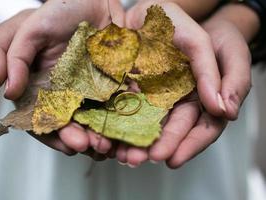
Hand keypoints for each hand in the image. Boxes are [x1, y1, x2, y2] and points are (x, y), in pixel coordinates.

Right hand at [0, 0, 124, 156]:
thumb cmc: (55, 12)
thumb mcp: (24, 30)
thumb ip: (10, 57)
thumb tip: (0, 88)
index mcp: (42, 87)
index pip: (44, 120)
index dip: (54, 136)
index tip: (67, 146)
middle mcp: (68, 93)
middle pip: (73, 123)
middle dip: (81, 137)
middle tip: (89, 145)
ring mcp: (92, 90)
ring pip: (96, 118)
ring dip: (102, 134)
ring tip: (108, 143)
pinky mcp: (114, 82)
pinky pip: (119, 102)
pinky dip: (122, 116)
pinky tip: (126, 127)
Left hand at [114, 2, 251, 167]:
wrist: (167, 13)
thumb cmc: (204, 31)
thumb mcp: (224, 48)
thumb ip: (227, 78)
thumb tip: (225, 111)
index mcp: (202, 98)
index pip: (200, 129)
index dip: (187, 145)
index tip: (171, 159)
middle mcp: (177, 102)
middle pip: (168, 131)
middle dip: (153, 148)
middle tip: (136, 159)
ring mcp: (153, 96)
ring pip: (144, 123)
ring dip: (131, 141)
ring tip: (118, 153)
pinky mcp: (132, 87)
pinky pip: (124, 106)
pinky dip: (116, 120)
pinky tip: (106, 132)